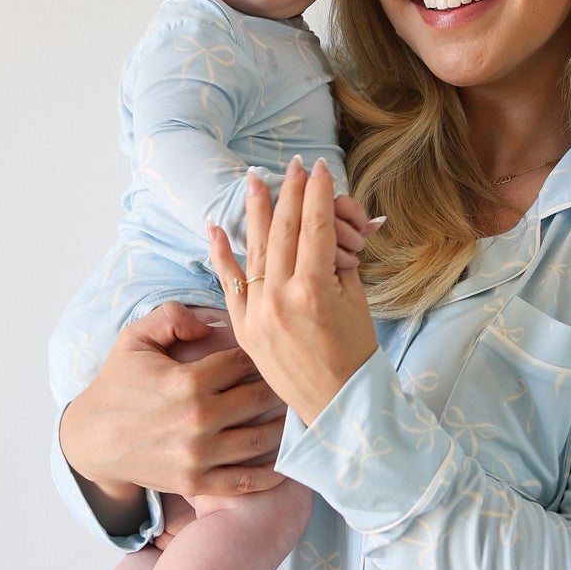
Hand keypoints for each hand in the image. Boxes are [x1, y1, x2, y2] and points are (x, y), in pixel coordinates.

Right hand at [57, 299, 289, 527]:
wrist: (91, 440)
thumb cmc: (116, 385)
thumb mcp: (135, 339)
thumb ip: (172, 317)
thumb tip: (213, 324)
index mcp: (189, 381)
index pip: (245, 362)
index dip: (261, 355)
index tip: (272, 353)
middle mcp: (199, 419)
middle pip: (261, 398)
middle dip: (280, 386)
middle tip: (293, 381)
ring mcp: (199, 456)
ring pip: (264, 439)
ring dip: (285, 427)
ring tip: (296, 415)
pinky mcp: (196, 483)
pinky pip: (246, 480)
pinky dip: (273, 474)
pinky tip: (287, 461)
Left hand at [207, 158, 379, 427]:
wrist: (336, 404)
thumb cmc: (355, 354)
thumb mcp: (356, 302)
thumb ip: (341, 261)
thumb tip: (333, 226)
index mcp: (315, 290)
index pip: (315, 227)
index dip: (318, 194)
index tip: (319, 168)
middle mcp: (281, 298)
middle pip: (284, 231)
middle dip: (289, 193)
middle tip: (292, 165)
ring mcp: (257, 313)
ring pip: (255, 250)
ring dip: (255, 211)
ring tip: (254, 180)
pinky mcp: (243, 328)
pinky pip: (228, 283)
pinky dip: (221, 255)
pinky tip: (215, 227)